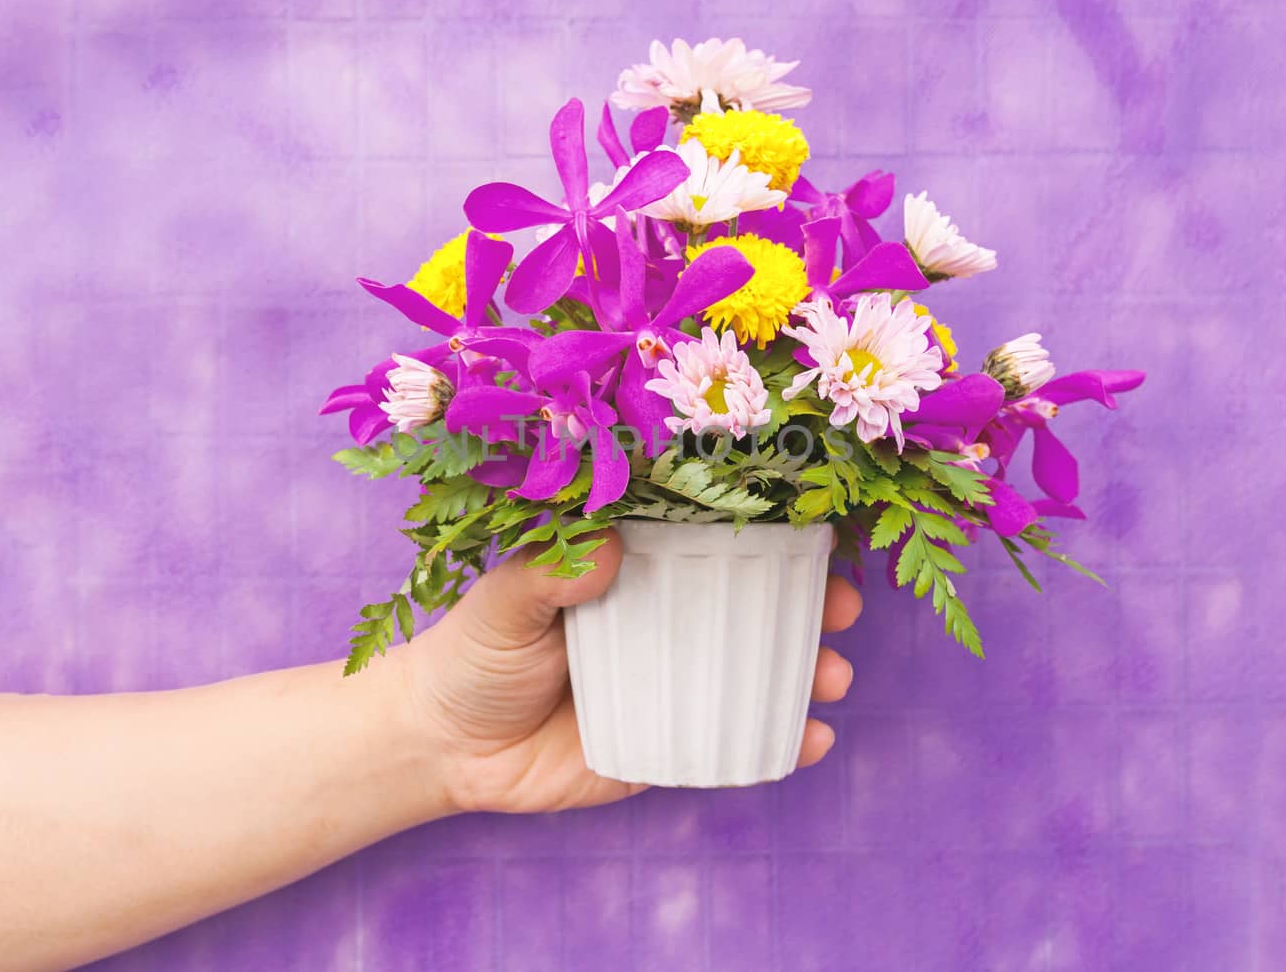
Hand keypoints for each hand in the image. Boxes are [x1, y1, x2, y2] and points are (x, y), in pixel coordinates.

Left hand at [404, 530, 864, 814]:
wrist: (442, 747)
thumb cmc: (472, 654)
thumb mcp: (503, 601)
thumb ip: (546, 570)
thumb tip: (607, 547)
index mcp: (633, 573)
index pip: (712, 545)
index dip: (770, 539)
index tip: (814, 538)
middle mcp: (663, 624)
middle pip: (754, 607)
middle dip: (812, 607)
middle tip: (843, 610)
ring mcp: (671, 687)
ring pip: (758, 673)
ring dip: (810, 672)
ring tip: (833, 677)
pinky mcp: (667, 746)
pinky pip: (735, 743)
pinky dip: (780, 742)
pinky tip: (808, 741)